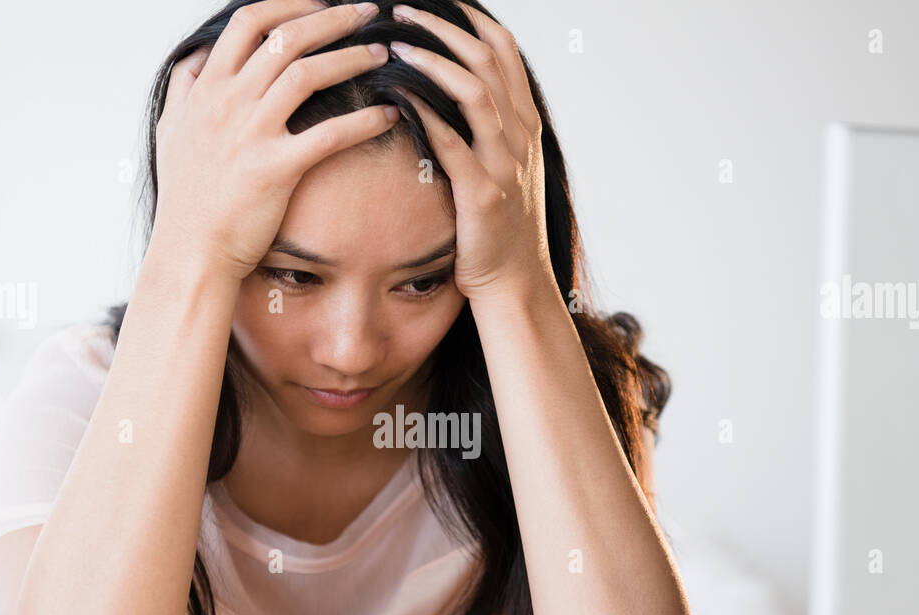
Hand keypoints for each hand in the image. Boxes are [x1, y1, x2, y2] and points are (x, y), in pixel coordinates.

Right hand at [149, 0, 398, 281]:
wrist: (190, 251)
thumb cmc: (185, 198)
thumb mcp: (169, 131)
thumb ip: (184, 88)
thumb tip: (197, 58)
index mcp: (207, 89)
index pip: (248, 22)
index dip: (289, 4)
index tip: (321, 2)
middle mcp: (228, 103)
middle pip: (285, 38)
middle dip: (333, 18)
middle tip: (367, 13)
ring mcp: (251, 134)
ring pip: (306, 74)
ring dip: (351, 57)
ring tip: (381, 53)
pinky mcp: (275, 170)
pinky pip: (328, 135)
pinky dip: (364, 121)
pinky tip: (388, 115)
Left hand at [386, 3, 557, 302]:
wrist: (514, 282)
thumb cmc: (497, 227)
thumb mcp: (504, 168)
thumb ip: (488, 127)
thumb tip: (450, 89)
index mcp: (525, 123)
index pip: (503, 49)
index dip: (470, 18)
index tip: (436, 1)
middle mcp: (520, 136)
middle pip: (486, 58)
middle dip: (442, 27)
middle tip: (400, 10)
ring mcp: (505, 164)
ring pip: (475, 92)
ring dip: (431, 61)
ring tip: (394, 43)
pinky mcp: (483, 193)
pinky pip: (453, 143)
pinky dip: (425, 114)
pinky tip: (396, 97)